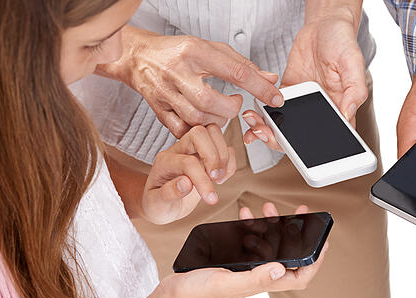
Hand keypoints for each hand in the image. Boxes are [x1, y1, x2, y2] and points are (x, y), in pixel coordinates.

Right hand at [97, 26, 283, 136]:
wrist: (140, 56)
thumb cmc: (178, 52)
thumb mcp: (211, 49)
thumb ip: (242, 65)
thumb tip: (270, 79)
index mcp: (195, 52)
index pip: (235, 72)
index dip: (259, 87)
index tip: (274, 97)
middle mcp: (178, 72)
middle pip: (210, 101)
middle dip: (230, 109)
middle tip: (234, 104)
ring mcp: (165, 92)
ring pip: (196, 118)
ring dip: (215, 120)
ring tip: (219, 112)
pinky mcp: (158, 109)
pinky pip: (180, 129)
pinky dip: (196, 131)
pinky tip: (203, 121)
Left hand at [141, 125, 235, 223]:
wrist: (162, 204)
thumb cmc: (158, 205)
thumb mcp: (157, 204)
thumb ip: (168, 193)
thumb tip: (186, 183)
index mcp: (165, 161)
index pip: (188, 161)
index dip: (202, 179)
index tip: (210, 197)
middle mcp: (179, 150)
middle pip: (199, 133)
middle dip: (214, 157)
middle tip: (216, 179)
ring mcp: (194, 150)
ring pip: (213, 133)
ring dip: (223, 156)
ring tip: (219, 179)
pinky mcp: (207, 155)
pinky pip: (225, 146)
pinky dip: (230, 161)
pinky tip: (222, 178)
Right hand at [158, 203, 327, 297]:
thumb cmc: (197, 295)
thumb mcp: (229, 283)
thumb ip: (255, 278)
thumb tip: (281, 269)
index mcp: (262, 284)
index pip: (300, 276)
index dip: (315, 260)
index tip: (323, 241)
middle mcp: (257, 277)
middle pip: (287, 255)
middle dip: (295, 233)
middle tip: (299, 212)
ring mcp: (245, 269)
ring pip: (268, 245)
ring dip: (272, 226)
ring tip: (267, 208)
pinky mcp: (232, 262)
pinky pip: (248, 242)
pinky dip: (250, 227)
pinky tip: (245, 216)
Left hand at [239, 5, 366, 149]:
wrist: (323, 25)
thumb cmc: (343, 42)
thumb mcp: (353, 63)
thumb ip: (354, 90)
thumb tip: (348, 112)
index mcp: (340, 109)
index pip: (328, 138)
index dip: (312, 150)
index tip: (296, 150)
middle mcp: (320, 111)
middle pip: (300, 138)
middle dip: (280, 141)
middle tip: (265, 135)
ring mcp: (301, 104)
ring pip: (283, 126)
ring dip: (267, 130)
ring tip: (254, 126)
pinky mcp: (286, 93)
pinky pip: (272, 109)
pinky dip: (261, 115)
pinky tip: (252, 114)